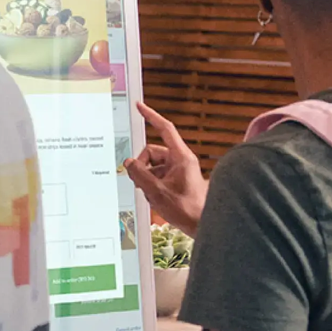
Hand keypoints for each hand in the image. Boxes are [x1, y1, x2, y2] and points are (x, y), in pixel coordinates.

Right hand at [125, 102, 206, 235]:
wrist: (203, 224)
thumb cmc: (187, 209)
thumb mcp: (156, 191)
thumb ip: (139, 174)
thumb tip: (128, 163)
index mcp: (180, 157)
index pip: (164, 129)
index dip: (151, 116)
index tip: (139, 106)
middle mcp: (180, 161)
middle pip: (152, 152)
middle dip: (142, 167)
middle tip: (141, 183)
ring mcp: (179, 170)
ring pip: (152, 166)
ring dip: (147, 179)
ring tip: (153, 195)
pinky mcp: (177, 180)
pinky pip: (157, 176)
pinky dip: (152, 186)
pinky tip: (157, 199)